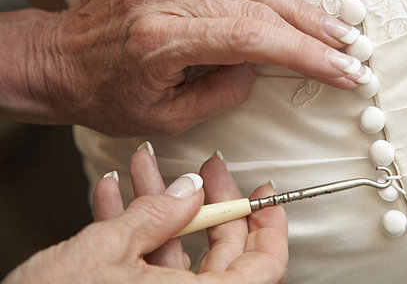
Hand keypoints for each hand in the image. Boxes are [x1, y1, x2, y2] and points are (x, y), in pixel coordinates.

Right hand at [3, 143, 287, 283]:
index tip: (263, 195)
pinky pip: (148, 269)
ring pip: (178, 255)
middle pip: (223, 254)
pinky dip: (134, 234)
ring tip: (144, 170)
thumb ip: (157, 215)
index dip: (270, 226)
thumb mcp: (105, 252)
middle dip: (208, 203)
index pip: (265, 267)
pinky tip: (116, 199)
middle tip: (203, 171)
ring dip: (160, 209)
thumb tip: (190, 191)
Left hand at [13, 0, 364, 135]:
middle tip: (348, 45)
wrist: (57, 62)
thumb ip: (222, 94)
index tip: (343, 68)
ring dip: (288, 2)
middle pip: (255, 6)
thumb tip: (260, 65)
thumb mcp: (166, 118)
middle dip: (310, 31)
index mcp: (162, 39)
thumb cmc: (106, 95)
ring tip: (326, 21)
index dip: (305, 55)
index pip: (253, 41)